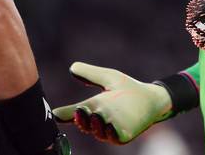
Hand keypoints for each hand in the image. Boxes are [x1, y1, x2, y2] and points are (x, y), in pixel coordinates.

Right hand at [52, 62, 172, 143]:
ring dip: (95, 124)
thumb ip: (91, 74)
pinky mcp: (125, 134)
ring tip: (95, 115)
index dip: (64, 114)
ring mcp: (111, 129)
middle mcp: (99, 121)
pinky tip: (109, 125)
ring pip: (98, 131)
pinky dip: (111, 132)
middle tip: (79, 110)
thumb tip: (72, 67)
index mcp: (93, 108)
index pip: (75, 113)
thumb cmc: (128, 88)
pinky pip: (115, 136)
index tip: (54, 113)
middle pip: (85, 124)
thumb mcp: (108, 78)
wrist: (150, 98)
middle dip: (81, 118)